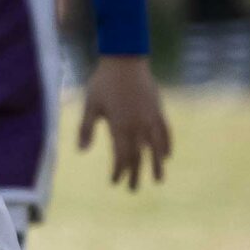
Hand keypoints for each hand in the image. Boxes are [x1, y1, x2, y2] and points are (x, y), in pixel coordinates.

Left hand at [78, 55, 170, 189]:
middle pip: (138, 155)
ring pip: (156, 147)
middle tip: (132, 189)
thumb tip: (81, 151)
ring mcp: (151, 118)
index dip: (119, 171)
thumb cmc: (103, 82)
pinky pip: (165, 131)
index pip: (122, 155)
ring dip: (156, 164)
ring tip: (158, 180)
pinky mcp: (159, 110)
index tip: (115, 182)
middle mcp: (138, 125)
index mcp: (120, 126)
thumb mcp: (90, 105)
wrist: (125, 59)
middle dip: (135, 173)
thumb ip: (85, 128)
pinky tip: (167, 155)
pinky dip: (167, 144)